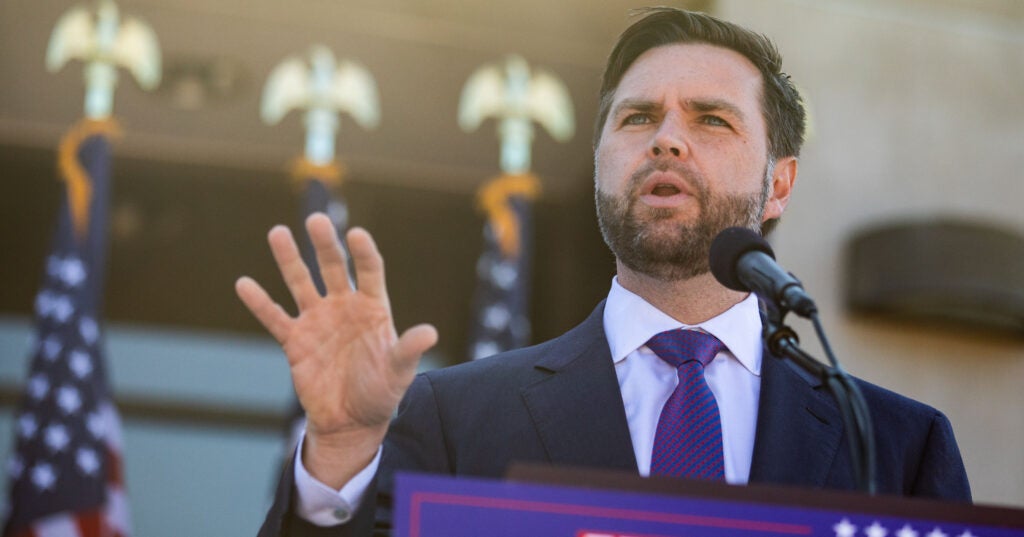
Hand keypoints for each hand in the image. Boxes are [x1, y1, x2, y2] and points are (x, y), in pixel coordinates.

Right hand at [235, 213, 437, 486]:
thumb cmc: (381, 393)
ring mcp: (317, 321)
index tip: (357, 234)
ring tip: (278, 232)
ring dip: (289, 259)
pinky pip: (274, 318)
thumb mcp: (399, 373)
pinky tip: (244, 283)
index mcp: (372, 308)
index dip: (363, 253)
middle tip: (316, 220)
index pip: (369, 271)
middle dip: (325, 244)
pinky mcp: (295, 341)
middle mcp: (343, 307)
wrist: (351, 422)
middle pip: (333, 267)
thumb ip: (408, 350)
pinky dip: (259, 302)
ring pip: (301, 282)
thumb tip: (430, 333)